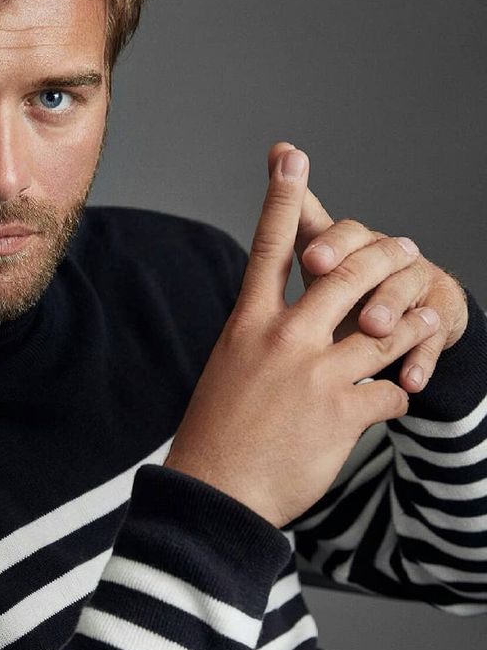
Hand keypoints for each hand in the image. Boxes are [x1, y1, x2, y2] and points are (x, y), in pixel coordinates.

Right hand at [165, 148, 439, 527]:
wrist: (218, 494)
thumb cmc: (218, 432)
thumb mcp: (229, 369)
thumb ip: (263, 337)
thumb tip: (292, 320)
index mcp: (248, 324)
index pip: (268, 247)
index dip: (282, 197)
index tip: (292, 155)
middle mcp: (283, 339)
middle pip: (348, 273)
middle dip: (384, 256)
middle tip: (405, 249)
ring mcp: (315, 374)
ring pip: (387, 326)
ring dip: (416, 320)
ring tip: (431, 314)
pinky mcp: (343, 412)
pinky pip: (393, 390)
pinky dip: (401, 392)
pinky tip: (398, 398)